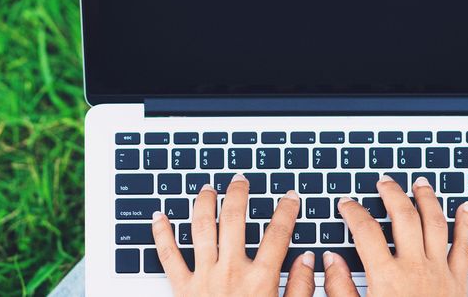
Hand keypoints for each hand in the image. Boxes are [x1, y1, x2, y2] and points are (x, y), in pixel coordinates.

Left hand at [152, 174, 300, 295]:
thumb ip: (299, 288)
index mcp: (260, 280)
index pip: (277, 234)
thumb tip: (308, 260)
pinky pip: (168, 256)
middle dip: (238, 195)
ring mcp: (204, 278)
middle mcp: (231, 272)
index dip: (286, 210)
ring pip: (201, 229)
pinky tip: (159, 216)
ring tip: (207, 189)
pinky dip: (161, 234)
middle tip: (240, 181)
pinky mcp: (181, 289)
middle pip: (235, 220)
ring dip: (203, 204)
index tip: (290, 197)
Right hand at [303, 174, 467, 296]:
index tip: (346, 204)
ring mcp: (440, 273)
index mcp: (386, 277)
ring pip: (435, 223)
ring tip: (420, 184)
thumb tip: (330, 260)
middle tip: (383, 182)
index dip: (353, 211)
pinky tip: (466, 208)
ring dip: (427, 199)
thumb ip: (341, 288)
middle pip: (403, 216)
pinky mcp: (459, 282)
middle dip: (391, 194)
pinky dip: (467, 224)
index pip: (365, 230)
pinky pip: (464, 247)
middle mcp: (415, 268)